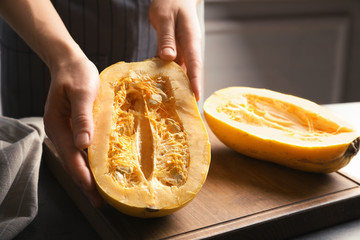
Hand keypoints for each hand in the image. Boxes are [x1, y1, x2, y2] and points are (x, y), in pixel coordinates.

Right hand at [43, 55, 102, 207]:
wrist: (69, 62)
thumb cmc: (77, 74)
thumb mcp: (82, 92)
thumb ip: (82, 117)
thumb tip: (83, 145)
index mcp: (58, 125)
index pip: (71, 158)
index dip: (83, 176)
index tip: (94, 192)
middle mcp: (59, 132)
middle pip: (72, 163)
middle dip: (85, 183)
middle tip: (100, 201)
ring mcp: (65, 131)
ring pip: (76, 158)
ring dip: (88, 174)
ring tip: (101, 191)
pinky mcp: (73, 127)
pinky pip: (80, 149)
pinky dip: (89, 162)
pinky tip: (99, 168)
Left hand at [149, 0, 202, 100]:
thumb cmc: (170, 2)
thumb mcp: (164, 18)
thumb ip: (166, 38)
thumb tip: (168, 58)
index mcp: (190, 39)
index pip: (195, 63)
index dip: (195, 81)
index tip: (196, 96)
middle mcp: (188, 47)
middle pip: (190, 71)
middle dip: (188, 89)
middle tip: (184, 107)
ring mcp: (182, 49)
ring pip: (180, 70)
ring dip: (176, 84)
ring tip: (171, 101)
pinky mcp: (174, 49)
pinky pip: (170, 64)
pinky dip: (165, 74)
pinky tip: (158, 84)